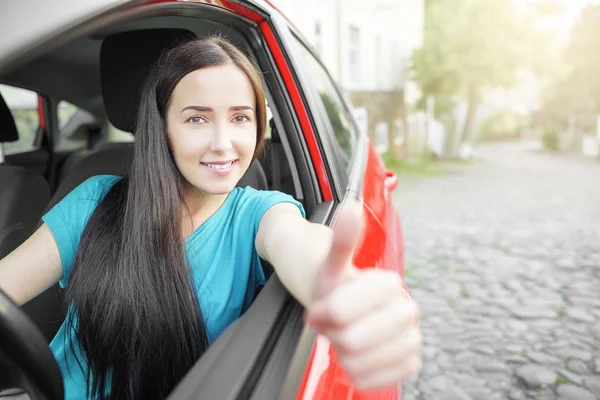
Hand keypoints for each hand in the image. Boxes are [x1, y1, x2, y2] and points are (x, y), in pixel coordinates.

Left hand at [305, 200, 422, 390]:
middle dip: (334, 333)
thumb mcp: (331, 263)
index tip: (320, 308)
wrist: (345, 309)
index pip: (342, 311)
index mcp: (389, 285)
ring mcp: (411, 339)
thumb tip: (351, 206)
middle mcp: (407, 311)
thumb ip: (342, 240)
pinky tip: (356, 356)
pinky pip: (373, 381)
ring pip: (360, 362)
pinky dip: (356, 372)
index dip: (323, 313)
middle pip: (352, 340)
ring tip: (346, 336)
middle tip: (334, 324)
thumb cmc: (336, 286)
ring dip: (343, 354)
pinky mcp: (409, 364)